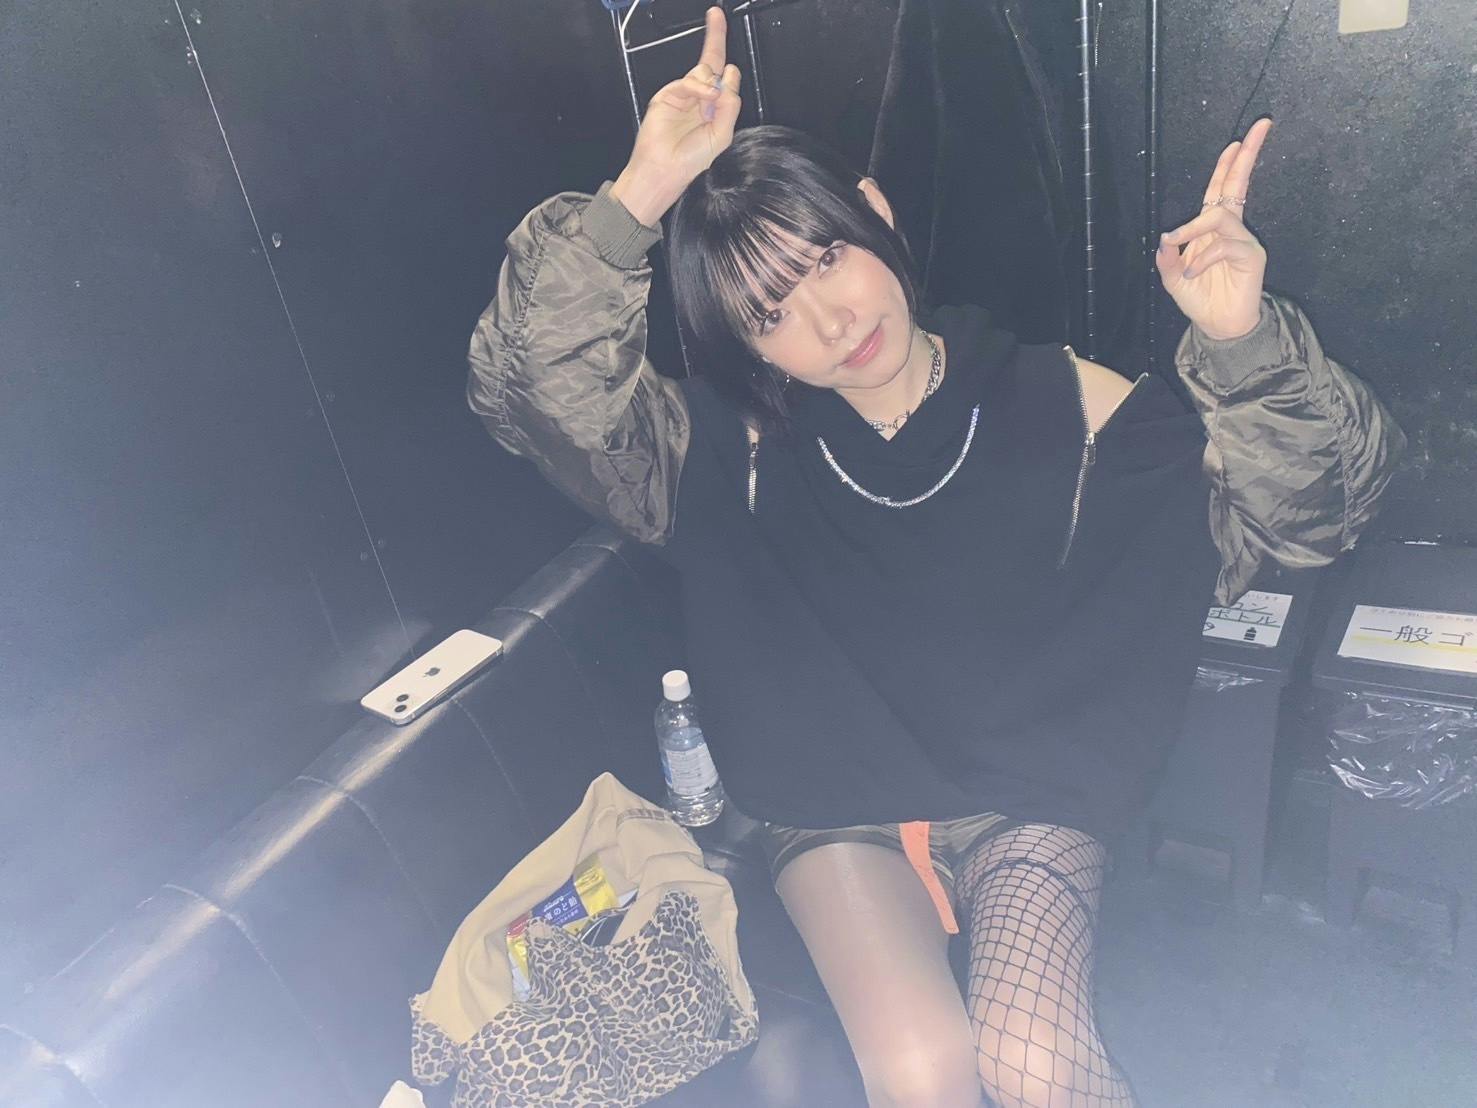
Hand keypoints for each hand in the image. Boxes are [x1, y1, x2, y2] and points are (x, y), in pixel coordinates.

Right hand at [611, 7, 742, 225]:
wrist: (664, 170)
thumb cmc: (691, 160)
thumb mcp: (722, 134)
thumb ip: (730, 106)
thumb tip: (730, 76)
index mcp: (714, 109)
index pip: (724, 80)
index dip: (730, 68)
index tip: (732, 59)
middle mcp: (700, 99)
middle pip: (712, 62)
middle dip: (716, 37)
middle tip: (716, 15)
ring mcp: (683, 96)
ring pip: (703, 72)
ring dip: (711, 84)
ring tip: (708, 105)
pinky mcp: (667, 95)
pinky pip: (689, 81)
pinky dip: (698, 87)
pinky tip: (704, 98)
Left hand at [1155, 118, 1272, 340]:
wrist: (1218, 326)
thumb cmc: (1200, 299)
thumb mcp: (1173, 278)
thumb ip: (1167, 258)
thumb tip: (1164, 239)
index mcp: (1214, 229)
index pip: (1221, 189)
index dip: (1228, 165)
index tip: (1237, 141)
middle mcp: (1232, 229)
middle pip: (1239, 185)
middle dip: (1246, 156)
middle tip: (1259, 127)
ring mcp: (1244, 241)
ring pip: (1220, 216)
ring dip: (1194, 228)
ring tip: (1180, 248)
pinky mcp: (1252, 257)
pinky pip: (1223, 246)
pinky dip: (1201, 258)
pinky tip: (1191, 272)